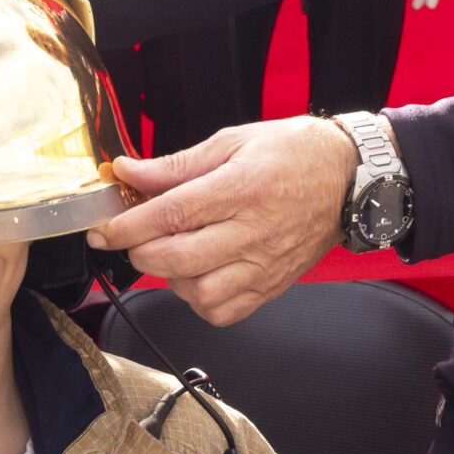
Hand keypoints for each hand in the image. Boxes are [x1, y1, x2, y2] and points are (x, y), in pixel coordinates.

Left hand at [90, 117, 355, 325]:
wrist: (351, 180)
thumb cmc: (294, 153)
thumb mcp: (233, 142)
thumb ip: (176, 164)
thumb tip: (128, 171)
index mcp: (242, 188)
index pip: (170, 215)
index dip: (127, 225)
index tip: (102, 227)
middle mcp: (253, 232)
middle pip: (177, 258)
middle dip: (139, 251)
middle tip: (129, 237)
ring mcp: (264, 264)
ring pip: (198, 293)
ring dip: (170, 277)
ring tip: (171, 252)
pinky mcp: (272, 286)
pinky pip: (224, 311)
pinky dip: (199, 300)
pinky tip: (197, 275)